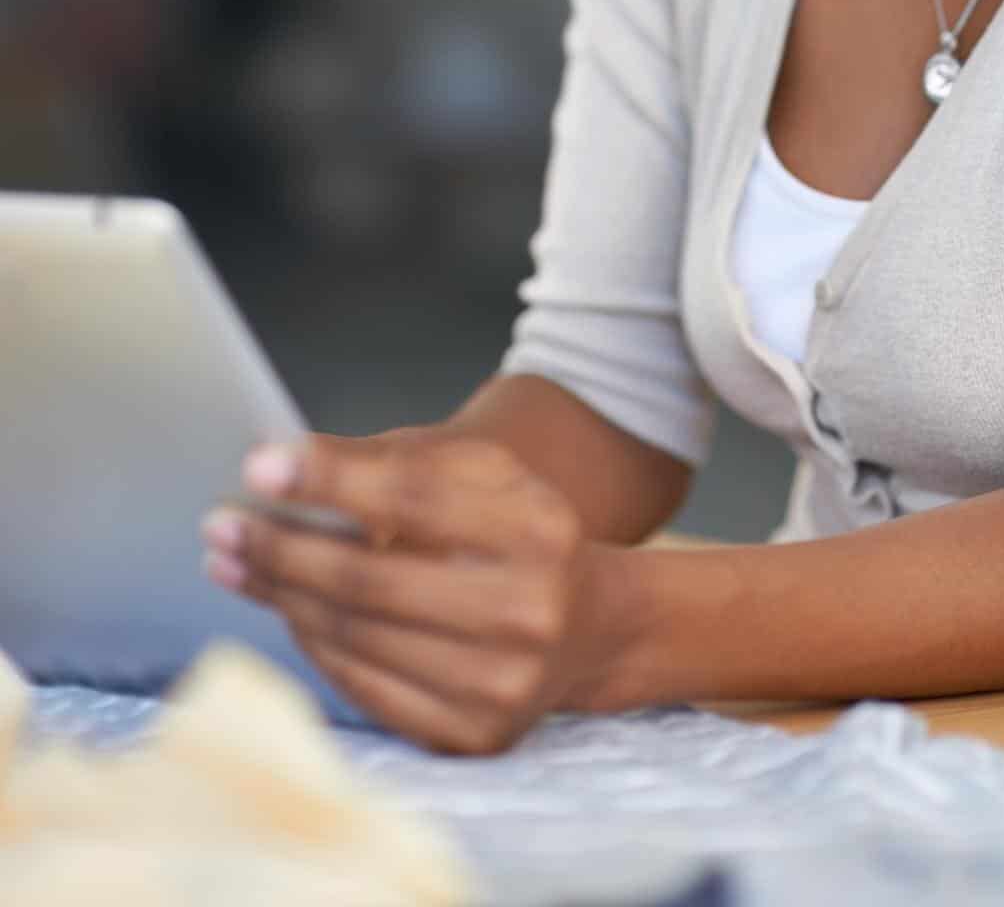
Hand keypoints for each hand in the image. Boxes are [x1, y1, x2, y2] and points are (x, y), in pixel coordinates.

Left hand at [201, 427, 630, 752]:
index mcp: (536, 527)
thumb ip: (388, 461)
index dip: (331, 479)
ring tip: (235, 561)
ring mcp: (502, 683)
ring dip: (282, 596)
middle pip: (372, 579)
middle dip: (282, 548)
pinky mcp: (473, 734)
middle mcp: (527, 610)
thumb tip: (279, 465)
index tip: (259, 466)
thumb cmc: (515, 532)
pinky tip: (285, 609)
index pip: (415, 496)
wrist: (589, 624)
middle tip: (221, 523)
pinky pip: (365, 687)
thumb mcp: (477, 473)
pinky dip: (314, 643)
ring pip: (358, 637)